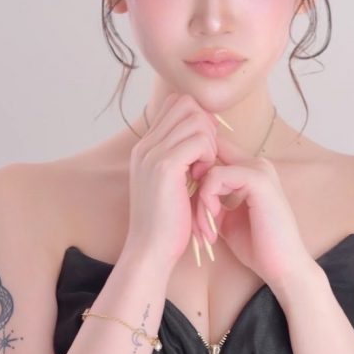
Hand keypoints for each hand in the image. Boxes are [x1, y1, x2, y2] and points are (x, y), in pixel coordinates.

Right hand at [125, 93, 219, 271]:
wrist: (150, 250)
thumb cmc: (167, 223)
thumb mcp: (171, 184)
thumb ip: (180, 158)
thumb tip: (203, 136)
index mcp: (145, 147)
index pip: (175, 104)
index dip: (197, 119)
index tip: (204, 148)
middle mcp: (145, 145)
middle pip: (185, 103)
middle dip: (205, 125)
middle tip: (208, 156)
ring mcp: (152, 154)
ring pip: (194, 118)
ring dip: (209, 141)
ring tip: (205, 168)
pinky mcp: (165, 167)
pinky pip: (198, 140)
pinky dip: (208, 154)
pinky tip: (204, 175)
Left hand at [194, 133, 308, 289]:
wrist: (282, 265)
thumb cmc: (257, 245)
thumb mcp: (226, 218)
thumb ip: (213, 199)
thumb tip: (191, 189)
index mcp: (251, 172)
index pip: (216, 152)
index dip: (197, 171)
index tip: (191, 201)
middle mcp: (257, 165)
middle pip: (208, 161)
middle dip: (195, 191)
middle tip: (198, 222)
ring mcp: (259, 170)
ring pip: (210, 171)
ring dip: (201, 200)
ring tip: (206, 227)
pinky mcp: (258, 180)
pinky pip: (217, 176)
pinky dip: (208, 198)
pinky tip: (214, 218)